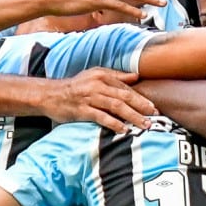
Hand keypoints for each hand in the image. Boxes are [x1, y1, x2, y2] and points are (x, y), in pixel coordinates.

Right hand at [43, 69, 157, 133]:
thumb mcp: (94, 76)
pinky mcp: (82, 110)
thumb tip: (136, 77)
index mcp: (102, 76)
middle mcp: (97, 85)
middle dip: (142, 106)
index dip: (141, 97)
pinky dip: (114, 124)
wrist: (50, 95)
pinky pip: (102, 117)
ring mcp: (90, 98)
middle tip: (155, 115)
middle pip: (125, 96)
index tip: (154, 107)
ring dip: (133, 116)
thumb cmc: (75, 87)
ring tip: (144, 125)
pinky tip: (124, 130)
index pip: (126, 87)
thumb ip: (115, 77)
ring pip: (116, 107)